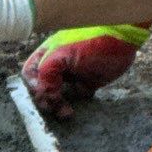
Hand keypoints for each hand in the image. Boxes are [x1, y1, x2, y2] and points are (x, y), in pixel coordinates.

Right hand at [23, 30, 140, 120]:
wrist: (121, 38)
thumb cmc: (88, 41)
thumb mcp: (61, 55)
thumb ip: (46, 75)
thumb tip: (45, 97)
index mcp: (47, 54)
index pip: (30, 75)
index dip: (33, 87)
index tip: (43, 96)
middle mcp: (58, 66)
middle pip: (43, 88)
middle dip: (46, 100)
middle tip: (54, 108)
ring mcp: (72, 75)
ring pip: (59, 96)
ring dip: (59, 106)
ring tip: (66, 113)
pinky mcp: (88, 84)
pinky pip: (76, 99)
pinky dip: (75, 106)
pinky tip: (76, 111)